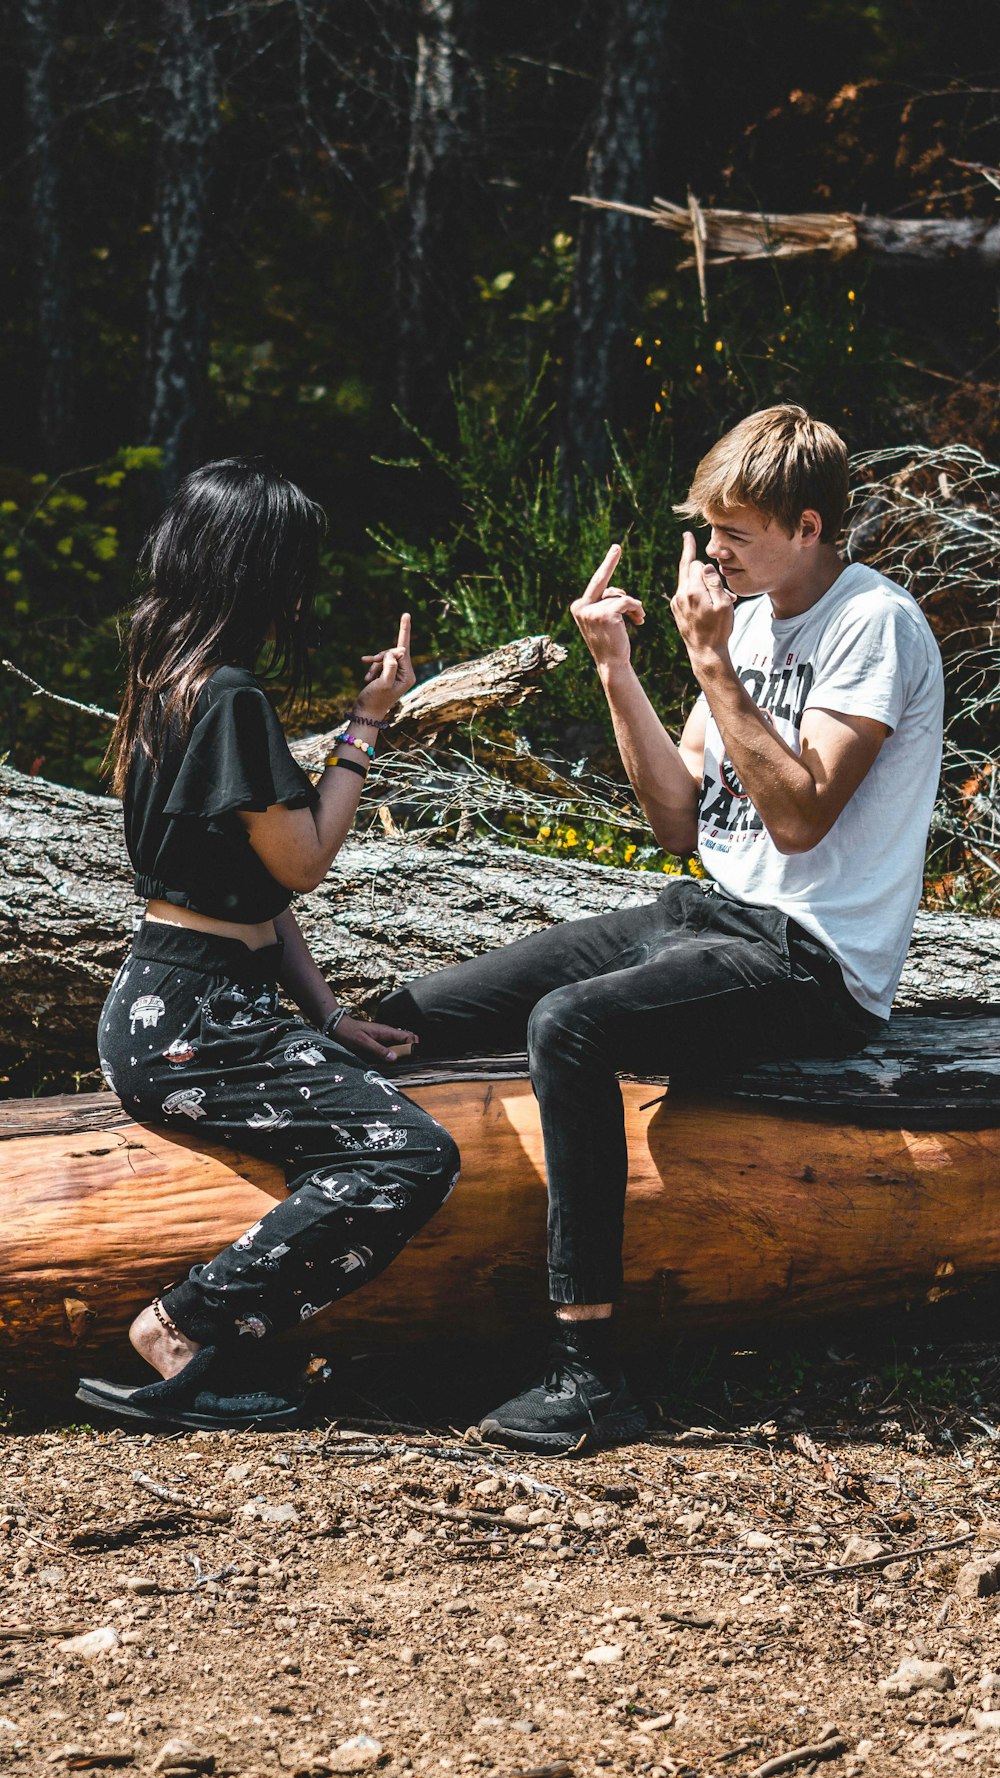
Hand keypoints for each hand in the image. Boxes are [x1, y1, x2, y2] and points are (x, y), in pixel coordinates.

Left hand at [333, 1016, 418, 1064]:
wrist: (337, 1026)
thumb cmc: (349, 1033)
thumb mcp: (363, 1042)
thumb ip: (378, 1050)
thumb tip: (394, 1058)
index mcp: (387, 1031)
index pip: (408, 1036)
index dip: (414, 1046)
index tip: (413, 1058)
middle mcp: (387, 1034)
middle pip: (406, 1041)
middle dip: (410, 1051)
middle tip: (407, 1062)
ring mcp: (383, 1038)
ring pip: (399, 1045)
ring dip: (401, 1054)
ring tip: (399, 1064)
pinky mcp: (378, 1042)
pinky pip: (390, 1048)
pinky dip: (392, 1055)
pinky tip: (388, 1062)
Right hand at [355, 612, 415, 721]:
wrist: (366, 713)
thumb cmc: (374, 700)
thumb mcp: (383, 683)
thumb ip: (390, 666)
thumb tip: (396, 652)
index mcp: (408, 675)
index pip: (404, 650)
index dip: (401, 634)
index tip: (406, 614)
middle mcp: (405, 674)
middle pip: (394, 652)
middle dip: (380, 657)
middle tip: (370, 663)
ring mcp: (396, 674)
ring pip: (385, 657)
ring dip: (374, 664)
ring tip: (367, 677)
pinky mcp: (388, 675)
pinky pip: (380, 662)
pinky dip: (372, 666)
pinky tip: (366, 673)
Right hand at [570, 543, 644, 672]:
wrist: (612, 663)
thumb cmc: (612, 642)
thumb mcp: (605, 620)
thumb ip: (606, 603)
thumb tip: (618, 592)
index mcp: (578, 606)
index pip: (596, 584)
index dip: (607, 566)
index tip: (615, 549)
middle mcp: (581, 606)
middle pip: (602, 582)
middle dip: (610, 565)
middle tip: (617, 548)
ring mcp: (591, 610)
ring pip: (620, 596)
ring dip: (633, 606)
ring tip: (638, 619)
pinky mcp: (605, 614)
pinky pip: (627, 602)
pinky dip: (637, 610)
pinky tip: (639, 621)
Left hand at [670, 533, 735, 662]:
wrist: (705, 653)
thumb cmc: (718, 629)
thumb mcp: (724, 604)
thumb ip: (714, 582)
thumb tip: (705, 565)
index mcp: (692, 591)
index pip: (694, 563)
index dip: (699, 555)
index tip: (688, 535)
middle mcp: (680, 595)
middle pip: (686, 568)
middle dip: (691, 556)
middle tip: (688, 538)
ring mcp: (676, 604)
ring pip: (687, 582)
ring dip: (701, 581)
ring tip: (722, 594)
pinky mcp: (676, 611)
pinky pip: (685, 593)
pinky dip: (696, 591)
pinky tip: (709, 600)